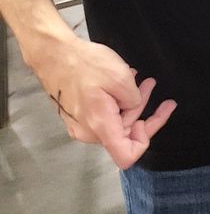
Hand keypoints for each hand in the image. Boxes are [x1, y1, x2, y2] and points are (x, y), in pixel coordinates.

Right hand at [33, 36, 175, 168]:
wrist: (53, 56)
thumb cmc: (86, 64)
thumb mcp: (121, 78)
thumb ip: (135, 100)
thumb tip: (134, 107)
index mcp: (100, 126)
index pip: (126, 157)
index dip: (143, 141)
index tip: (148, 119)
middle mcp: (88, 132)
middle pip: (123, 135)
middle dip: (143, 112)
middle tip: (152, 86)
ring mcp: (80, 126)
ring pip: (114, 123)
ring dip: (131, 104)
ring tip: (144, 82)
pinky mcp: (76, 117)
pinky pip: (102, 117)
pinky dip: (117, 103)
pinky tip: (125, 84)